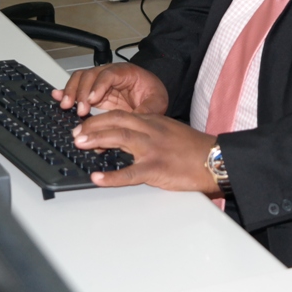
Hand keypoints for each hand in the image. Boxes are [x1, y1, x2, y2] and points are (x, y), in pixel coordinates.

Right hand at [53, 62, 168, 116]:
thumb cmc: (153, 94)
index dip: (99, 86)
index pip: (110, 74)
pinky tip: (56, 96)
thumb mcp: (157, 103)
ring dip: (71, 91)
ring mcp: (99, 82)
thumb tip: (134, 122)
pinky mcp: (93, 92)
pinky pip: (76, 87)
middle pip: (91, 75)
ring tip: (66, 106)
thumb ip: (146, 111)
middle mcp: (110, 74)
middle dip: (82, 91)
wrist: (151, 94)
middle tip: (80, 110)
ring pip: (80, 79)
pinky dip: (65, 91)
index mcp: (127, 72)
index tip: (93, 100)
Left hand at [73, 111, 218, 193]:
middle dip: (92, 125)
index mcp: (152, 121)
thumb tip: (124, 137)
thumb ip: (148, 130)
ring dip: (97, 139)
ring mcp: (153, 149)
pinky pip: (129, 173)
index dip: (98, 117)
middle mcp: (150, 130)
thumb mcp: (169, 130)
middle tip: (76, 133)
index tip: (84, 123)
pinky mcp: (156, 169)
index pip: (120, 113)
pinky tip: (97, 178)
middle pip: (115, 121)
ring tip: (80, 144)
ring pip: (119, 138)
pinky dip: (111, 176)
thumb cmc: (193, 148)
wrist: (215, 159)